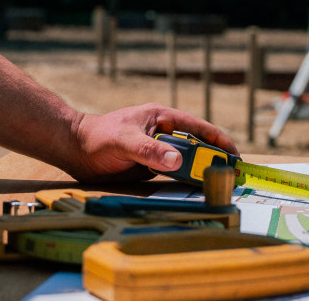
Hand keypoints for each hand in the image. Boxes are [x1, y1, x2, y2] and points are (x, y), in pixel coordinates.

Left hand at [65, 103, 237, 182]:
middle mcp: (163, 132)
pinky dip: (184, 181)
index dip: (218, 140)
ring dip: (200, 171)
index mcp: (161, 117)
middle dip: (214, 158)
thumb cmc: (97, 138)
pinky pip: (172, 173)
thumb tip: (177, 160)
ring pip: (186, 161)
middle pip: (195, 146)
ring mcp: (157, 149)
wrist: (73, 149)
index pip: (198, 127)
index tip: (234, 154)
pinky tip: (195, 190)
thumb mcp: (124, 141)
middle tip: (232, 175)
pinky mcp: (150, 165)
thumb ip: (149, 150)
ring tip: (219, 185)